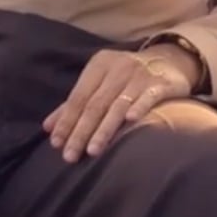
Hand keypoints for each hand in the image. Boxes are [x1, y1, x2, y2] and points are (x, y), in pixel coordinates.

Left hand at [42, 46, 195, 161]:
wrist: (169, 60)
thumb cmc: (126, 76)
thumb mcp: (100, 82)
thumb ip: (75, 104)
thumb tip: (47, 128)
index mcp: (99, 65)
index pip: (78, 97)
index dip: (67, 121)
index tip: (56, 144)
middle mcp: (118, 68)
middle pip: (95, 104)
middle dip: (81, 132)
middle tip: (70, 156)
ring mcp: (141, 75)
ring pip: (118, 105)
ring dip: (104, 129)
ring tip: (93, 150)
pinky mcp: (161, 83)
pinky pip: (148, 96)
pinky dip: (140, 107)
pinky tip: (131, 121)